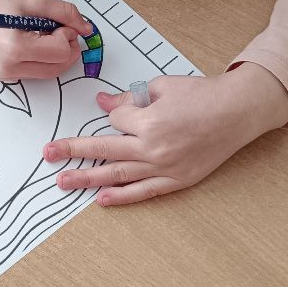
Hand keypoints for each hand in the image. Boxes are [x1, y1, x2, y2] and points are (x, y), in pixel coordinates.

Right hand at [0, 0, 92, 79]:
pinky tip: (34, 42)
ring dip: (57, 54)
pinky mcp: (6, 76)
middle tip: (56, 28)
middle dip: (66, 47)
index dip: (68, 35)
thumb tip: (85, 27)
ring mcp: (7, 75)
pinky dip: (44, 58)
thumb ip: (63, 12)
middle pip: (59, 67)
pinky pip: (38, 72)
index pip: (60, 51)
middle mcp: (9, 67)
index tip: (60, 22)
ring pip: (51, 72)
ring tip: (43, 34)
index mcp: (14, 48)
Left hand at [43, 63, 287, 203]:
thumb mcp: (162, 86)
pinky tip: (100, 199)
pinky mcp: (177, 180)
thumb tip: (103, 104)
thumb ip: (130, 98)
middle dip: (73, 151)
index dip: (116, 113)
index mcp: (149, 121)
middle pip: (104, 149)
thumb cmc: (203, 95)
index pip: (115, 120)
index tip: (124, 110)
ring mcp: (165, 167)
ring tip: (63, 181)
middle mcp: (153, 148)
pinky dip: (122, 197)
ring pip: (118, 175)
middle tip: (48, 154)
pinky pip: (143, 192)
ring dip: (88, 178)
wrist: (238, 111)